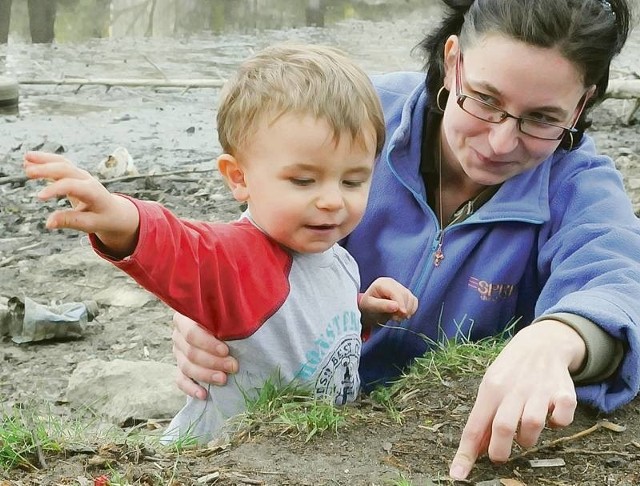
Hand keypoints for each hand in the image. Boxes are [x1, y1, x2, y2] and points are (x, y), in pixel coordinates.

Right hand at [23, 151, 138, 255]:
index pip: (73, 186)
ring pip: (62, 163)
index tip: (39, 197)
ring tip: (25, 159)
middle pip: (66, 170)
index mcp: (94, 192)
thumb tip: (48, 223)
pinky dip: (45, 161)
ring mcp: (81, 175)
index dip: (56, 190)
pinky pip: (59, 164)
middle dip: (47, 169)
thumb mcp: (91, 224)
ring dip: (44, 160)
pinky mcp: (74, 174)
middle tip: (28, 172)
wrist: (115, 211)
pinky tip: (28, 160)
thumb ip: (71, 221)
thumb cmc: (104, 218)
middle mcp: (87, 180)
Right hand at [172, 312, 238, 399]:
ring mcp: (178, 352)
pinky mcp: (181, 367)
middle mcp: (178, 334)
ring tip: (224, 380)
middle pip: (191, 352)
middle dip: (213, 361)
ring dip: (206, 375)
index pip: (191, 333)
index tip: (226, 350)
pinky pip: (181, 380)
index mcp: (185, 317)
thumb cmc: (228, 314)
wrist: (223, 324)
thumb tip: (245, 315)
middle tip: (233, 366)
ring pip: (186, 367)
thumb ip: (231, 310)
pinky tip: (204, 395)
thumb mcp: (229, 308)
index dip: (208, 343)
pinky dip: (191, 389)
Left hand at [359, 277, 417, 326]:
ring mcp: (400, 287)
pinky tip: (403, 315)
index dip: (401, 303)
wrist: (370, 308)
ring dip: (407, 310)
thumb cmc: (368, 306)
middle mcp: (392, 283)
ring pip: (411, 298)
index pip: (396, 292)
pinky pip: (414, 301)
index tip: (402, 314)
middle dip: (403, 309)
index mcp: (382, 283)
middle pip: (405, 295)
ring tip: (397, 317)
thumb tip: (396, 306)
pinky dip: (411, 309)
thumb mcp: (370, 306)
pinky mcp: (406, 293)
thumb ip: (382, 305)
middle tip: (396, 319)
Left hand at [449, 320, 585, 479]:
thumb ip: (484, 416)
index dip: (466, 453)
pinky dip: (558, 424)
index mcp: (491, 388)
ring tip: (525, 433)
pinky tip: (551, 416)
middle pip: (503, 427)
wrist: (541, 343)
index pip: (475, 425)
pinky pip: (562, 419)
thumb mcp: (490, 386)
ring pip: (532, 426)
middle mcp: (515, 389)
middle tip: (499, 456)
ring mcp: (540, 390)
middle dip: (500, 451)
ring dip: (528, 439)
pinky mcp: (564, 393)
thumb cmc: (510, 371)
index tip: (457, 474)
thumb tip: (475, 449)